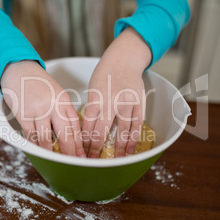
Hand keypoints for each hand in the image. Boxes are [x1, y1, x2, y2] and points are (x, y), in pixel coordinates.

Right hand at [0, 60, 85, 157]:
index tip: (82, 155)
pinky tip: (39, 151)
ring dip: (52, 153)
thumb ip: (63, 111)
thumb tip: (69, 134)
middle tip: (73, 163)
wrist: (19, 70)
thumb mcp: (57, 94)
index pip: (76, 126)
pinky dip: (35, 146)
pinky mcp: (24, 114)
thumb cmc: (38, 83)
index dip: (80, 144)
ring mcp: (38, 111)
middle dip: (70, 152)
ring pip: (48, 139)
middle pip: (66, 135)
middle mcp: (54, 106)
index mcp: (64, 101)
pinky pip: (31, 136)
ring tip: (56, 161)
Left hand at [82, 27, 151, 157]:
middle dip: (96, 147)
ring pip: (122, 130)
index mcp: (96, 98)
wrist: (124, 59)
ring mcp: (126, 103)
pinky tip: (131, 148)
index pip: (88, 124)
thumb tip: (89, 129)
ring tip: (117, 159)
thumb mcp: (93, 88)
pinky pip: (137, 124)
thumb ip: (93, 107)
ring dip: (119, 147)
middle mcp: (110, 102)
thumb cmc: (105, 74)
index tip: (81, 150)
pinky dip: (134, 138)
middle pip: (102, 130)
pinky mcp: (139, 103)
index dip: (84, 139)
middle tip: (93, 159)